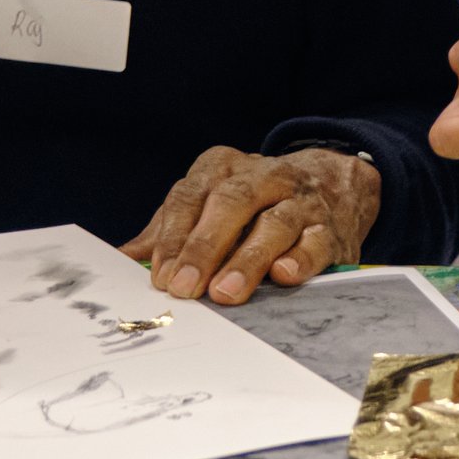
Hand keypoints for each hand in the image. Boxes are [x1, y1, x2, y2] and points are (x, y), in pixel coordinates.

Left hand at [119, 147, 379, 304]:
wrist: (334, 184)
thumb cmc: (255, 201)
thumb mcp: (209, 200)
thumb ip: (169, 227)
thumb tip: (124, 258)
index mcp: (223, 167)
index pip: (191, 196)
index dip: (174, 237)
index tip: (160, 275)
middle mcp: (262, 177)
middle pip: (230, 204)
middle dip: (204, 247)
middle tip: (184, 287)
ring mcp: (300, 201)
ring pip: (273, 225)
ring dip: (248, 260)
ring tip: (225, 292)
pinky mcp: (328, 230)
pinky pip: (315, 242)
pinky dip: (300, 259)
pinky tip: (283, 275)